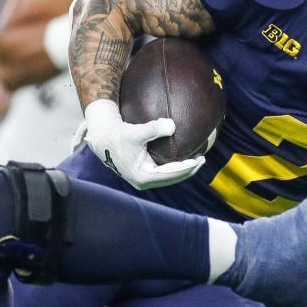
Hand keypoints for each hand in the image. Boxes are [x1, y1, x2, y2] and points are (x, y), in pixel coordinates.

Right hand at [82, 99, 203, 189]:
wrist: (103, 139)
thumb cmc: (118, 135)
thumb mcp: (135, 132)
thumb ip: (153, 129)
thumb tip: (172, 125)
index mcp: (142, 176)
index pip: (170, 175)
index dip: (187, 168)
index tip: (200, 159)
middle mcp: (143, 181)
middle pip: (172, 179)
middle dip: (189, 170)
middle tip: (203, 159)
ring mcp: (143, 178)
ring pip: (169, 176)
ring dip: (183, 169)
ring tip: (198, 159)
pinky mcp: (143, 172)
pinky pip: (164, 171)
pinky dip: (175, 165)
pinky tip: (185, 155)